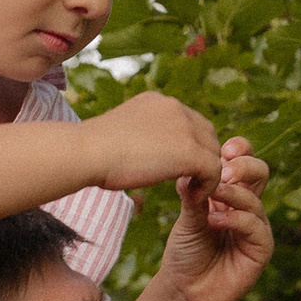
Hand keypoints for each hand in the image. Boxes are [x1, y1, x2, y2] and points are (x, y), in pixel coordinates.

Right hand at [81, 90, 223, 194]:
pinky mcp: (190, 151)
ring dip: (206, 174)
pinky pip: (213, 170)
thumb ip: (140, 136)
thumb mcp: (120, 134)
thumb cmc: (92, 151)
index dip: (190, 145)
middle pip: (207, 134)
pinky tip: (192, 198)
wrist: (87, 152)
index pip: (189, 121)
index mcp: (158, 101)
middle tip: (190, 182)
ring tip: (191, 192)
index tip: (178, 169)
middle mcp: (175, 108)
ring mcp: (185, 128)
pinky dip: (208, 187)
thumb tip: (138, 151)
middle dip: (203, 158)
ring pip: (212, 152)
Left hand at [149, 136, 272, 300]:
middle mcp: (247, 206)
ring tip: (212, 197)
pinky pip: (255, 227)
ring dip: (233, 195)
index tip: (222, 148)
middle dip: (243, 165)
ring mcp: (256, 227)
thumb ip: (193, 192)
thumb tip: (192, 165)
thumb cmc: (186, 251)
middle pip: (260, 172)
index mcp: (231, 192)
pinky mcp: (260, 249)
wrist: (186, 290)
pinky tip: (215, 219)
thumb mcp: (187, 216)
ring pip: (255, 199)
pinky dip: (235, 219)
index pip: (243, 160)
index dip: (238, 150)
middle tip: (222, 170)